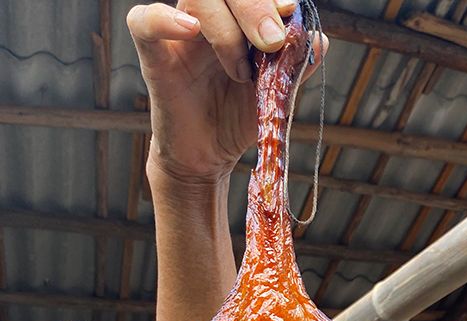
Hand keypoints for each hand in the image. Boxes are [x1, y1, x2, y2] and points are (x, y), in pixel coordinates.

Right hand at [127, 1, 326, 183]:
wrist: (210, 156)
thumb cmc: (239, 118)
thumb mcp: (277, 95)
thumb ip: (296, 67)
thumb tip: (320, 40)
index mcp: (240, 21)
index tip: (290, 11)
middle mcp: (210, 19)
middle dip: (255, 7)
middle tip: (272, 42)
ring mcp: (181, 34)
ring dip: (226, 31)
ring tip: (241, 72)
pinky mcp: (156, 57)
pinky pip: (143, 22)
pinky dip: (165, 19)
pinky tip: (190, 30)